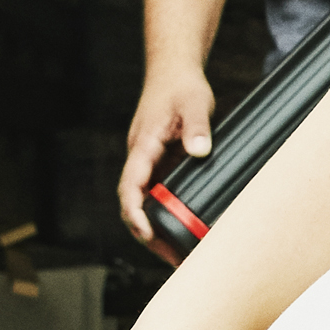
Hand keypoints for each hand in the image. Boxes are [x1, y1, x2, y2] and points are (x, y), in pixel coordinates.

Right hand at [118, 58, 216, 252]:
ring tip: (180, 253)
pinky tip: (185, 228)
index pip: (131, 185)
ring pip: (146, 202)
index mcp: (143, 146)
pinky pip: (158, 194)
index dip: (134, 212)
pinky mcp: (161, 164)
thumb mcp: (194, 103)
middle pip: (134, 203)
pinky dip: (167, 213)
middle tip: (172, 257)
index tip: (145, 231)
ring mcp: (150, 162)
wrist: (174, 72)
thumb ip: (197, 127)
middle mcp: (142, 158)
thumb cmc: (181, 86)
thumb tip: (198, 151)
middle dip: (147, 233)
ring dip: (157, 228)